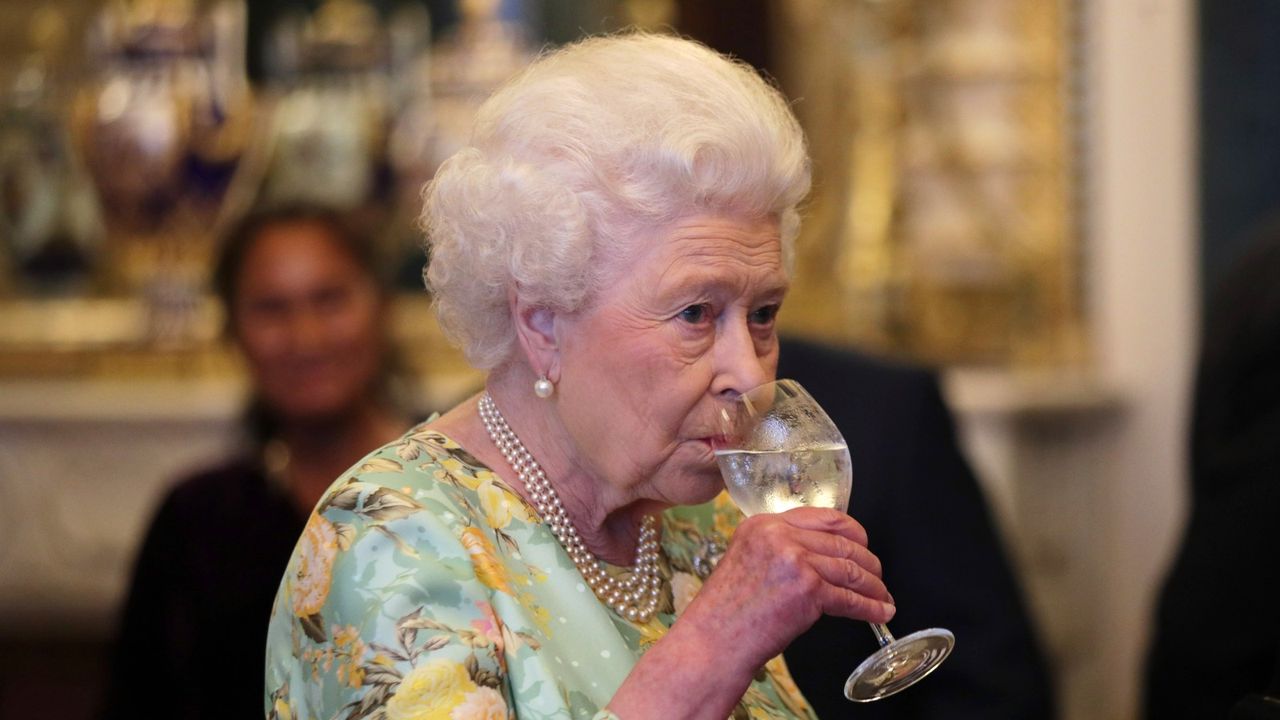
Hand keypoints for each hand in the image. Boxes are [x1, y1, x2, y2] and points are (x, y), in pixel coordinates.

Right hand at [605, 507, 893, 719]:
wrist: (713, 641)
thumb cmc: (726, 612)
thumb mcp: (747, 561)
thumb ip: (779, 548)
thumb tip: (821, 554)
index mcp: (762, 524)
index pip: (823, 516)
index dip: (852, 532)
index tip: (863, 545)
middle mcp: (779, 535)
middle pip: (842, 541)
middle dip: (868, 562)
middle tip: (877, 576)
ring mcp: (795, 560)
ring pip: (851, 568)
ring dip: (873, 586)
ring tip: (881, 597)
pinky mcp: (807, 589)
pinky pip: (850, 597)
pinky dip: (869, 607)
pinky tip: (878, 612)